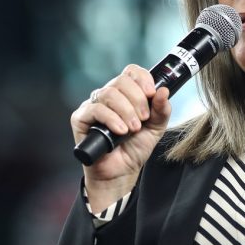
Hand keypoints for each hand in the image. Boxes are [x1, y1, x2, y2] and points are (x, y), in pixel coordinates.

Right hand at [72, 65, 171, 210]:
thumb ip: (161, 110)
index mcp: (126, 94)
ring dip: (126, 111)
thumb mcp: (155, 128)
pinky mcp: (81, 118)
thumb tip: (163, 91)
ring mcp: (93, 105)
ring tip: (133, 129)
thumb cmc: (135, 148)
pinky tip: (120, 131)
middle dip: (137, 99)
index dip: (142, 79)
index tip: (152, 93)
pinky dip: (111, 119)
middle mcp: (108, 96)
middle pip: (121, 81)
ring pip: (109, 93)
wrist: (121, 171)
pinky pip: (95, 109)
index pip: (131, 72)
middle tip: (144, 119)